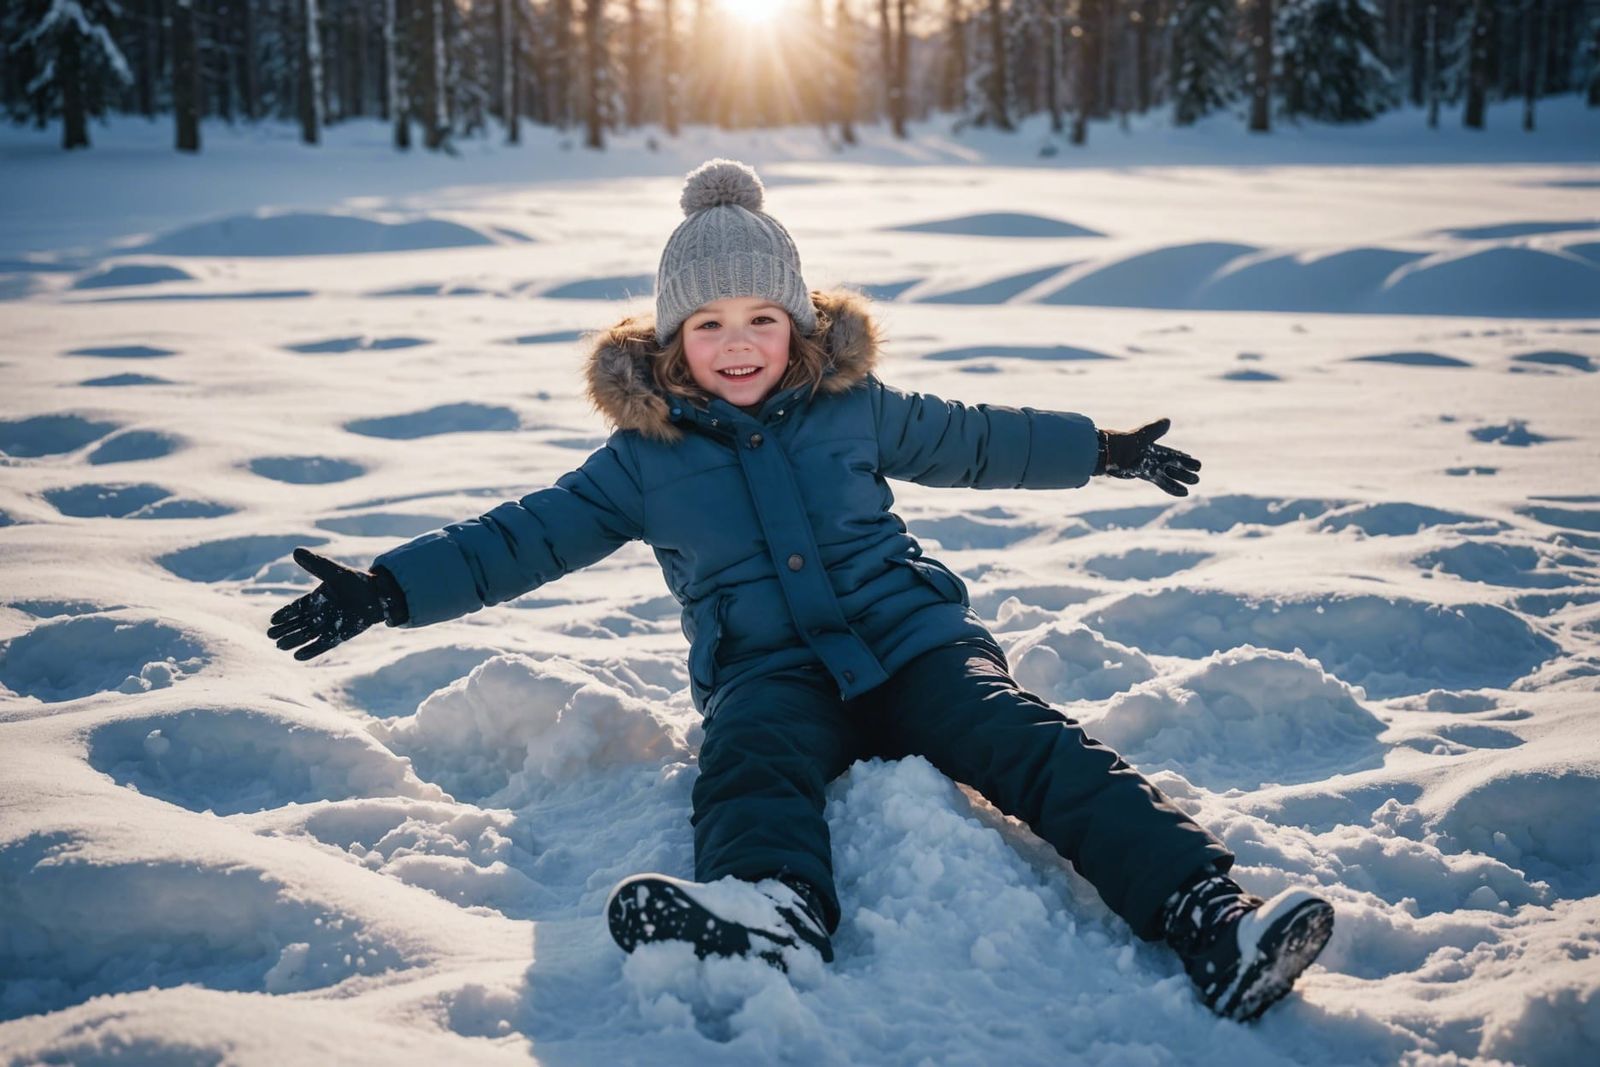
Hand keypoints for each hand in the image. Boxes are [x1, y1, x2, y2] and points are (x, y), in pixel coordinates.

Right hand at [267, 548, 391, 660]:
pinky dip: (311, 651)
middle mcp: (320, 614)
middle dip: (285, 629)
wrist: (378, 594)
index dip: (285, 614)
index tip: (272, 620)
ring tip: (279, 646)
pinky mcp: (339, 635)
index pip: (296, 608)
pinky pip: (322, 644)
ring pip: (307, 635)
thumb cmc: (356, 581)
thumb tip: (295, 551)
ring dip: (293, 641)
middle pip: (298, 624)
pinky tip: (297, 657)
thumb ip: (314, 564)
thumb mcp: (332, 572)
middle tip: (270, 635)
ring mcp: (329, 625)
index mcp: (316, 599)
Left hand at [1095, 418, 1201, 496]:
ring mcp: (1150, 467)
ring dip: (1181, 479)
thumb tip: (1168, 421)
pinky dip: (1172, 487)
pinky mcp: (1145, 475)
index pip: (1173, 454)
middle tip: (1197, 477)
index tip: (1195, 463)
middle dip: (1185, 470)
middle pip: (1174, 465)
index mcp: (1155, 448)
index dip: (1184, 459)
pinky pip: (1162, 482)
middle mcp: (1153, 458)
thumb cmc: (1124, 442)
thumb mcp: (1142, 435)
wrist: (1109, 454)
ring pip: (1170, 475)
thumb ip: (1155, 430)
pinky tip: (1183, 492)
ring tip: (1194, 483)